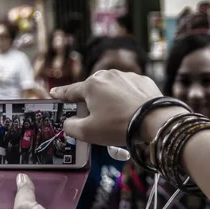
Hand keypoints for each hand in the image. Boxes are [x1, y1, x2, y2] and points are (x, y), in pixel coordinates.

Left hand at [0, 174, 76, 208]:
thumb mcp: (23, 208)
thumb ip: (23, 191)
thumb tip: (21, 178)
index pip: (0, 202)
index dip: (2, 188)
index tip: (4, 173)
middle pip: (25, 198)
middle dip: (29, 185)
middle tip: (31, 168)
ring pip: (44, 201)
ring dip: (48, 190)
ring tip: (50, 173)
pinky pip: (61, 206)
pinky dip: (63, 197)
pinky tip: (65, 185)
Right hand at [50, 70, 165, 144]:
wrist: (155, 121)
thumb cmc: (119, 126)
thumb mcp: (88, 133)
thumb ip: (71, 127)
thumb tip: (69, 122)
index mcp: (91, 86)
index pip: (70, 91)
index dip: (61, 94)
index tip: (54, 93)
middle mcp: (108, 75)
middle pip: (93, 90)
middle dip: (92, 103)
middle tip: (96, 119)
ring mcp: (127, 76)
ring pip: (112, 89)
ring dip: (111, 101)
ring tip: (118, 119)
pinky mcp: (143, 81)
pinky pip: (130, 90)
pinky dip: (128, 99)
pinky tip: (132, 112)